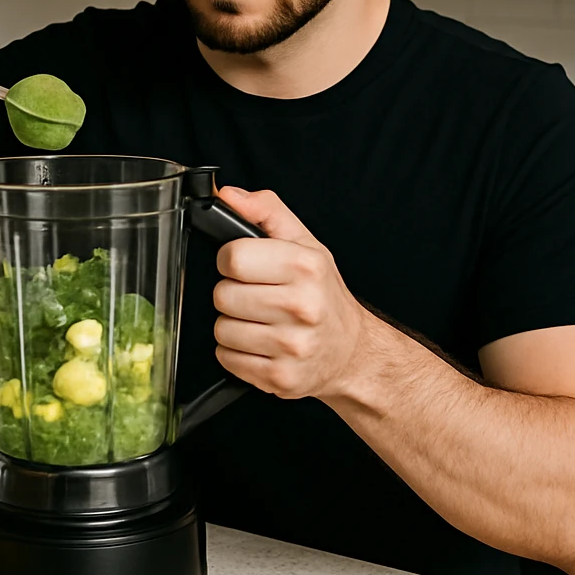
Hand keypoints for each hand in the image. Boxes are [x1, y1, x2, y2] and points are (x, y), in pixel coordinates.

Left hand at [211, 186, 373, 400]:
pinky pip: (228, 359)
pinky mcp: (280, 378)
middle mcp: (301, 307)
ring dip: (233, 325)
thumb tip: (227, 195)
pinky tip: (260, 345)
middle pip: (223, 295)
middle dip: (233, 294)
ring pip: (222, 329)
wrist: (352, 351)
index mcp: (305, 267)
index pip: (233, 258)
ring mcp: (292, 346)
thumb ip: (266, 211)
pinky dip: (236, 353)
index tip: (244, 267)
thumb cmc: (324, 294)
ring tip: (260, 322)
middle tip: (257, 296)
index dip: (231, 261)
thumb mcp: (305, 243)